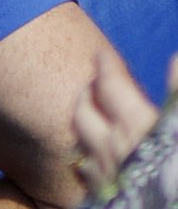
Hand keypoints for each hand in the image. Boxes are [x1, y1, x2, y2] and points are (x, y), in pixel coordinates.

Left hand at [71, 49, 161, 194]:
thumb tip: (176, 59)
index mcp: (135, 127)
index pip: (109, 84)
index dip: (106, 66)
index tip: (103, 55)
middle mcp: (111, 150)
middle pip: (83, 111)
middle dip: (88, 94)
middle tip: (95, 84)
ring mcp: (104, 180)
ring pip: (81, 145)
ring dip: (85, 128)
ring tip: (93, 120)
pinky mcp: (102, 202)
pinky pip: (87, 178)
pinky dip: (88, 163)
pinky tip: (96, 163)